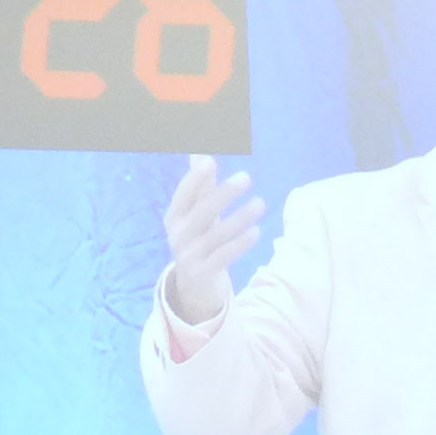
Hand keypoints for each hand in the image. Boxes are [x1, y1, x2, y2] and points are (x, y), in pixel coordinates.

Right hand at [162, 154, 263, 326]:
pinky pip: (224, 256)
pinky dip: (240, 243)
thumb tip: (200, 152)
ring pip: (217, 235)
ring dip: (240, 218)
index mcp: (174, 216)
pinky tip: (257, 231)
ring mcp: (190, 255)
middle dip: (223, 194)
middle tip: (246, 177)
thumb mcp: (197, 214)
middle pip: (202, 212)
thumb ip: (201, 186)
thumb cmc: (199, 238)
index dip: (195, 178)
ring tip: (260, 204)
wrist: (194, 283)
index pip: (184, 194)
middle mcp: (178, 234)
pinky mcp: (204, 272)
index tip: (211, 161)